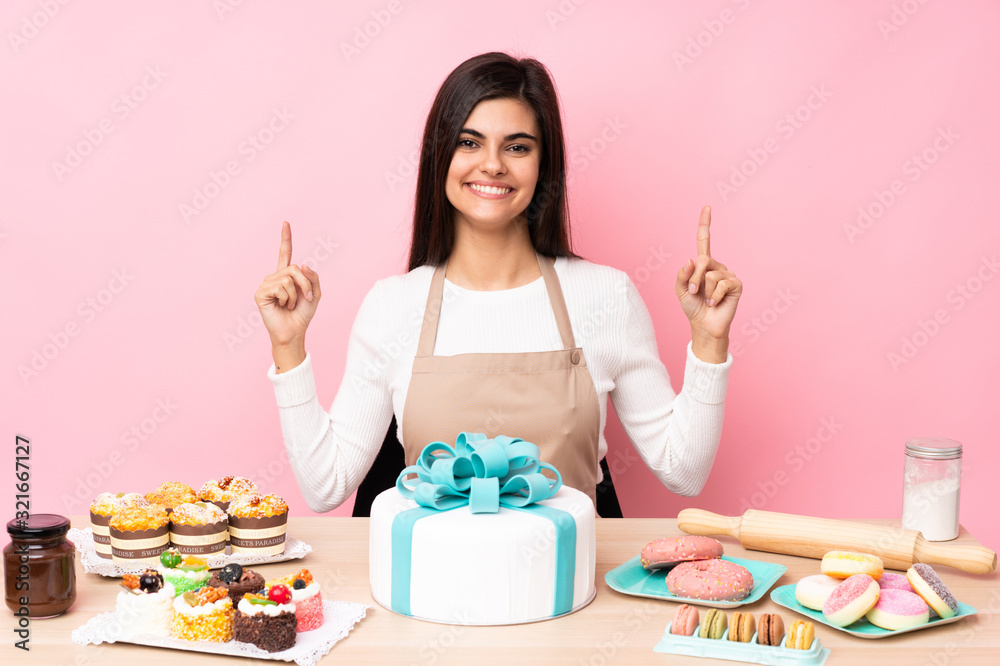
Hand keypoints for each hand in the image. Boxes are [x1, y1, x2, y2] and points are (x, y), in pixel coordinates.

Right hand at [254, 221, 321, 347]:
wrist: (294, 332)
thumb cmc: (302, 314)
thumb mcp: (315, 294)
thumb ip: (312, 278)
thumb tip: (302, 264)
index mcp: (286, 276)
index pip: (285, 254)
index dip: (286, 239)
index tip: (286, 223)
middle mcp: (275, 277)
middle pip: (294, 269)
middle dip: (305, 285)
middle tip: (305, 299)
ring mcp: (266, 284)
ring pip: (288, 279)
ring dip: (295, 295)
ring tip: (290, 305)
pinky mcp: (261, 293)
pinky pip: (280, 288)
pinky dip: (286, 299)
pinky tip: (282, 306)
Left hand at [675, 206, 741, 357]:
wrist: (704, 325)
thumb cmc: (692, 307)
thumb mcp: (680, 290)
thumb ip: (682, 275)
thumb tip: (691, 260)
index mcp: (703, 265)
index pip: (704, 240)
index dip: (705, 224)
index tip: (707, 207)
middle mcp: (717, 266)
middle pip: (702, 260)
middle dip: (694, 279)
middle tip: (693, 293)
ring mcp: (728, 274)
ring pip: (711, 275)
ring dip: (703, 290)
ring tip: (706, 300)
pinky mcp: (736, 285)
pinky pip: (722, 284)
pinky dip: (714, 296)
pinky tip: (715, 303)